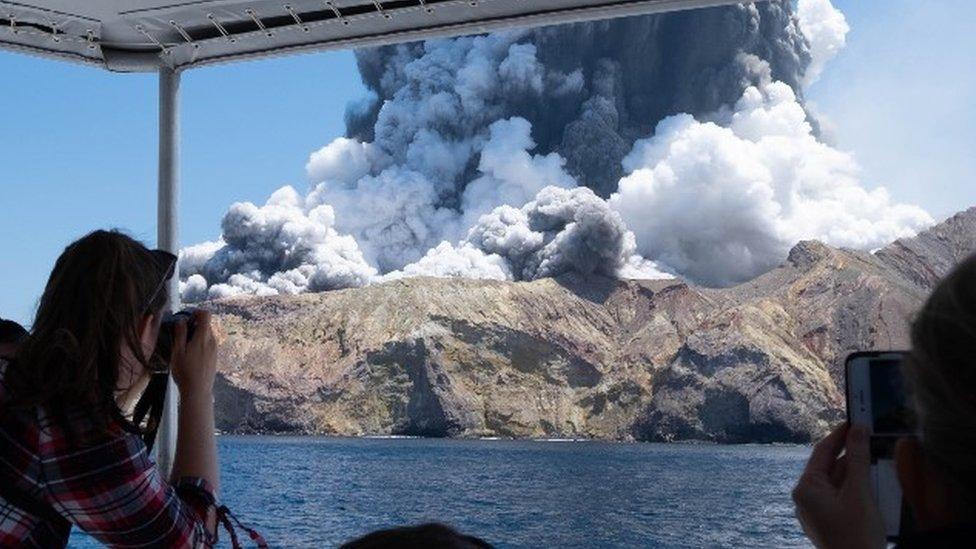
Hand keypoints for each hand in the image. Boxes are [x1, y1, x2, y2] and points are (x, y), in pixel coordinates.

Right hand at [169, 310, 217, 398]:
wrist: (198, 391)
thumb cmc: (185, 371)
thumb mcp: (178, 351)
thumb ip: (180, 334)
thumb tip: (181, 320)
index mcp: (204, 337)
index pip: (206, 314)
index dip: (196, 312)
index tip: (186, 319)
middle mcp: (213, 341)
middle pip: (206, 325)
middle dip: (194, 325)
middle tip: (181, 335)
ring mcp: (215, 350)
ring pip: (207, 335)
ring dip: (196, 335)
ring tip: (184, 347)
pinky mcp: (215, 357)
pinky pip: (208, 344)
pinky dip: (200, 344)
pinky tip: (191, 356)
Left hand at [792, 424, 884, 548]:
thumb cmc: (857, 535)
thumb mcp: (860, 492)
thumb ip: (858, 458)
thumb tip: (858, 429)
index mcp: (806, 488)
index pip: (822, 451)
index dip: (840, 434)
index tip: (856, 420)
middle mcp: (805, 499)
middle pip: (829, 467)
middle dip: (851, 454)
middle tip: (871, 438)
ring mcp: (815, 512)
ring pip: (837, 483)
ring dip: (856, 472)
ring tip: (876, 459)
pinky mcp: (828, 522)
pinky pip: (840, 497)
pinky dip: (855, 488)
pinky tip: (872, 485)